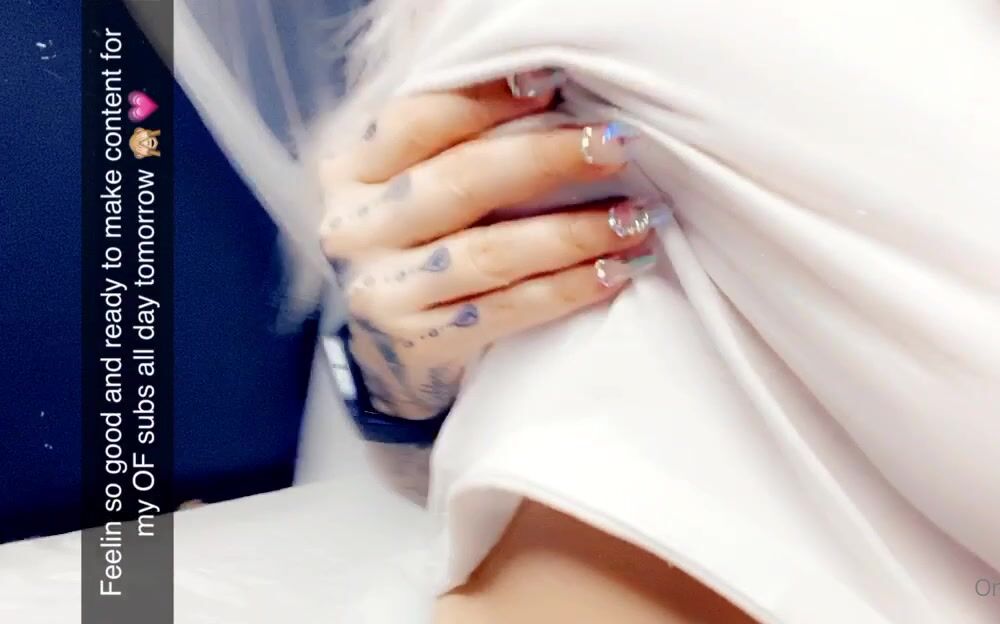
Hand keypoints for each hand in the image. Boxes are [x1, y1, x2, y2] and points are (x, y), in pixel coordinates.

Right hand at [318, 71, 668, 419]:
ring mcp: (381, 292)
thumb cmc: (421, 237)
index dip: (487, 100)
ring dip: (574, 233)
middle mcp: (354, 229)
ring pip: (490, 253)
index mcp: (349, 170)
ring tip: (637, 218)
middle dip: (547, 160)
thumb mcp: (415, 178)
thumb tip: (555, 93)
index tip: (556, 85)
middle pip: (460, 183)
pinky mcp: (420, 343)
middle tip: (614, 147)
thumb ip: (459, 139)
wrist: (391, 344)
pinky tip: (616, 271)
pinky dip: (568, 288)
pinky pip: (508, 310)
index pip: (419, 121)